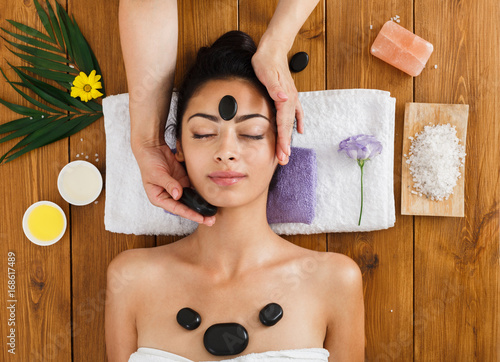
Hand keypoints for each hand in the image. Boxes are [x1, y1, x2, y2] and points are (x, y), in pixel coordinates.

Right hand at [132, 142, 215, 225]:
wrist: (152, 148)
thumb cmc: (149, 162)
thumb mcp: (156, 174)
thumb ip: (168, 184)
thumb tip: (177, 195)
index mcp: (159, 198)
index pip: (176, 209)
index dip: (189, 214)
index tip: (200, 218)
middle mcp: (169, 196)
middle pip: (186, 207)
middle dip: (198, 214)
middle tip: (211, 220)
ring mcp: (178, 188)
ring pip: (192, 199)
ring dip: (202, 205)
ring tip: (214, 212)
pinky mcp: (183, 180)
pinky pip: (194, 188)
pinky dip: (202, 193)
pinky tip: (211, 197)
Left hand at [251, 40, 303, 164]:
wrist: (273, 48)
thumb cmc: (266, 60)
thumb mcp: (266, 71)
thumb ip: (275, 86)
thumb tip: (284, 98)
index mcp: (284, 98)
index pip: (283, 124)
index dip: (283, 140)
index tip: (282, 154)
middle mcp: (290, 100)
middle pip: (288, 127)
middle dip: (285, 146)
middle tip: (283, 162)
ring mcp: (291, 98)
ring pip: (290, 123)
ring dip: (289, 138)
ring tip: (286, 153)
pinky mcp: (288, 95)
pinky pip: (295, 113)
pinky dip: (298, 123)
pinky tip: (299, 131)